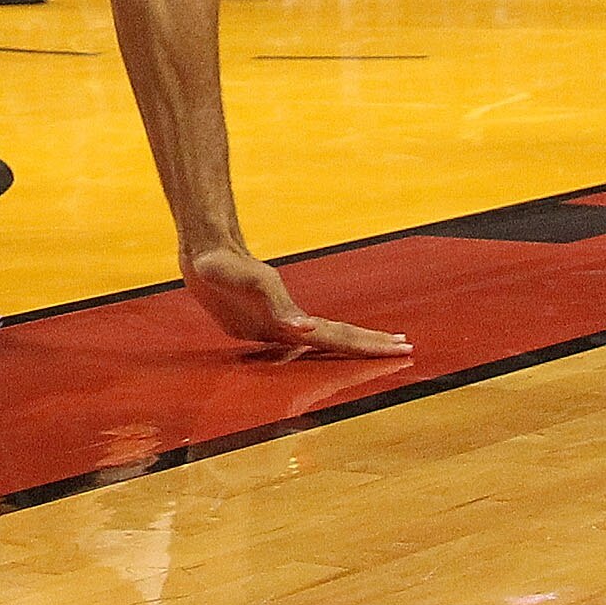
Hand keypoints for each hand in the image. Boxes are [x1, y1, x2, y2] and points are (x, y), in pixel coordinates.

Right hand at [183, 246, 410, 359]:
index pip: (335, 340)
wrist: (199, 255)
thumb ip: (276, 305)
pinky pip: (311, 330)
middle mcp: (282, 333)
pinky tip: (331, 337)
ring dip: (353, 341)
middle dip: (370, 347)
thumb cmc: (223, 266)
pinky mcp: (268, 319)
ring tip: (380, 343)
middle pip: (335, 343)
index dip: (368, 345)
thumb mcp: (250, 281)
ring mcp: (274, 329)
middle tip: (406, 348)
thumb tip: (304, 329)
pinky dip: (332, 333)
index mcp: (282, 327)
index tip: (399, 348)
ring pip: (324, 338)